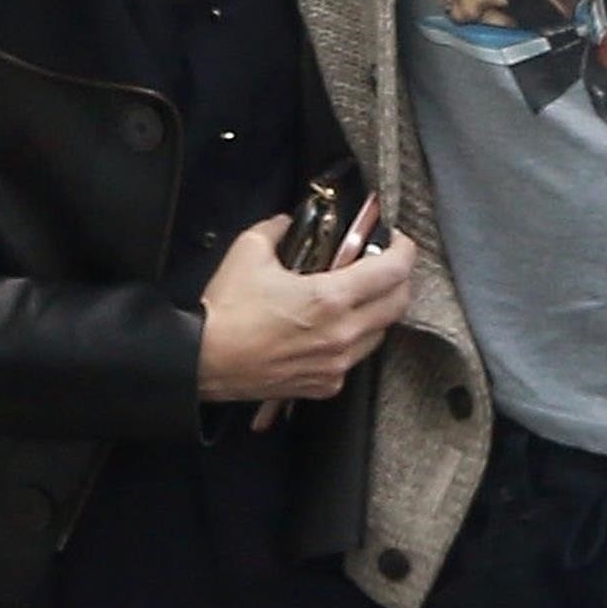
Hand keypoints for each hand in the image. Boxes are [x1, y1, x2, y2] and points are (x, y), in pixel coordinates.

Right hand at [198, 219, 415, 405]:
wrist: (202, 361)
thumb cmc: (226, 310)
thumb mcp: (249, 250)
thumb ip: (279, 228)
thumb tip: (289, 222)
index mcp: (330, 298)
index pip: (393, 271)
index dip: (404, 250)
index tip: (398, 241)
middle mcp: (342, 334)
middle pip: (399, 304)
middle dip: (399, 279)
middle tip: (383, 265)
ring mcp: (337, 364)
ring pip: (380, 333)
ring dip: (377, 311)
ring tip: (357, 296)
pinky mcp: (325, 384)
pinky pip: (354, 358)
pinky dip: (352, 340)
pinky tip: (332, 328)